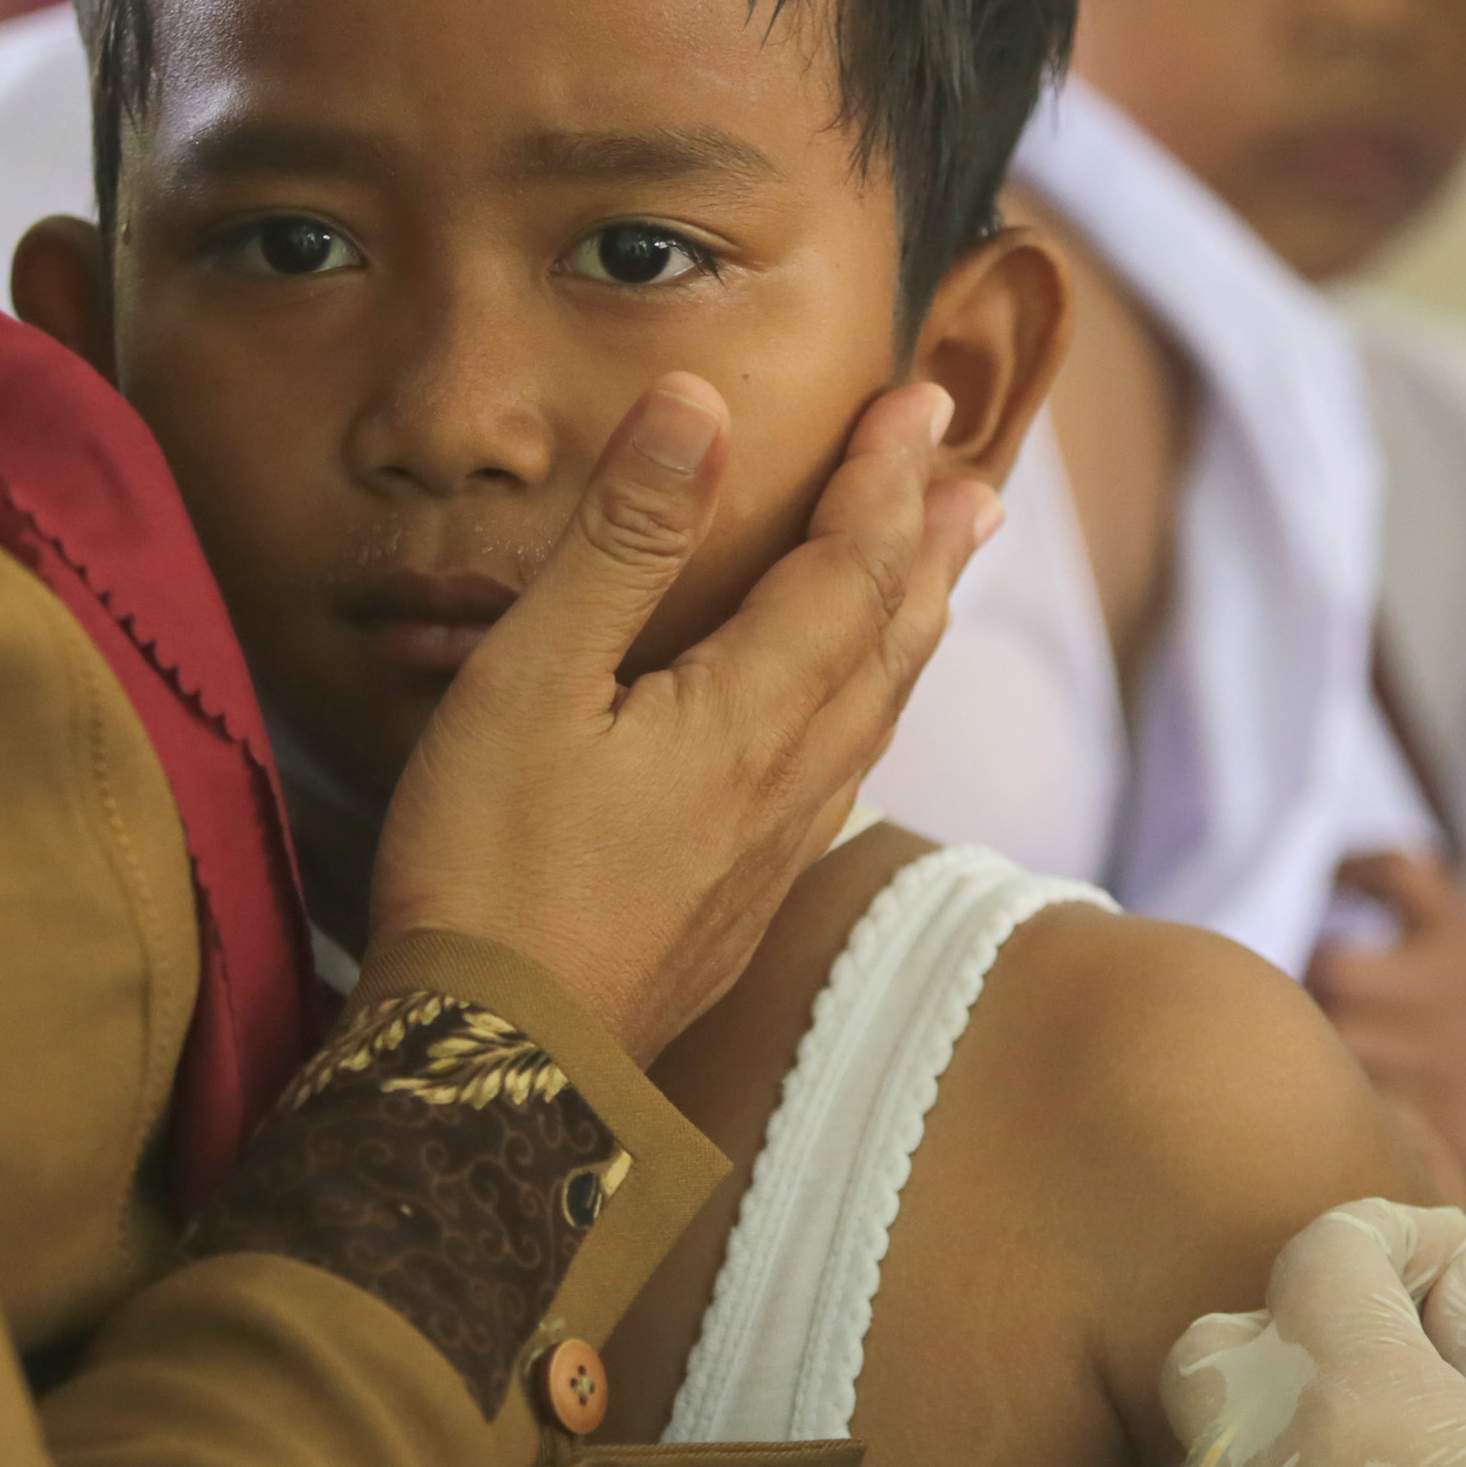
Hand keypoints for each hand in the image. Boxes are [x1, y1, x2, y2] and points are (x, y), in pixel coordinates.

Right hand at [370, 374, 993, 1061]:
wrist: (503, 1067)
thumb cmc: (492, 866)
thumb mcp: (533, 676)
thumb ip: (623, 538)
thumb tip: (701, 404)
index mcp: (754, 710)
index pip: (850, 564)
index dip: (888, 476)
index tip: (921, 399)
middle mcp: (792, 778)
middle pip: (889, 637)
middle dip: (929, 546)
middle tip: (973, 478)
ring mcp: (773, 849)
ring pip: (874, 711)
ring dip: (913, 627)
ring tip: (942, 579)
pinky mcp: (742, 901)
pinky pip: (841, 776)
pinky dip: (868, 712)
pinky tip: (850, 729)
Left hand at [1312, 855, 1465, 1272]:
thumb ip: (1444, 932)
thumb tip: (1388, 872)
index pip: (1396, 869)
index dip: (1347, 870)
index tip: (1328, 890)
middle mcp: (1450, 986)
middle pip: (1332, 964)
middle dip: (1309, 987)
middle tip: (1312, 1007)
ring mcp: (1440, 1056)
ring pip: (1333, 1040)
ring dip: (1316, 1051)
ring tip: (1322, 1065)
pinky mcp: (1434, 1123)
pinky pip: (1356, 1102)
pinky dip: (1343, 1105)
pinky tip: (1351, 1115)